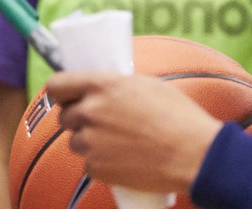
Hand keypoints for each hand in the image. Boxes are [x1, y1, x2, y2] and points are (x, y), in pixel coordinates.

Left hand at [45, 72, 221, 193]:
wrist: (194, 155)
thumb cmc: (178, 117)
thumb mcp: (147, 85)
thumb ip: (115, 85)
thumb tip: (102, 87)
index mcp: (101, 85)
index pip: (57, 85)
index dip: (60, 92)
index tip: (67, 97)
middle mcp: (90, 111)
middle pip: (64, 116)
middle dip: (78, 120)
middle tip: (101, 123)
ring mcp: (91, 141)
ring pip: (75, 141)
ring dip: (89, 142)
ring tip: (117, 143)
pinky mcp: (96, 167)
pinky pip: (88, 164)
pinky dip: (101, 163)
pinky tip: (122, 159)